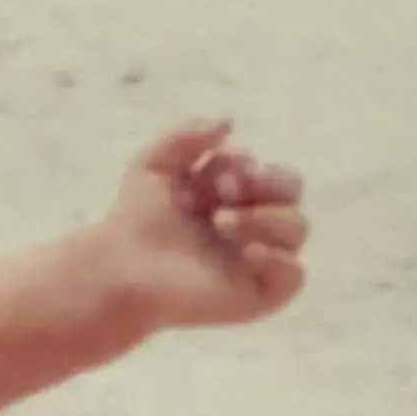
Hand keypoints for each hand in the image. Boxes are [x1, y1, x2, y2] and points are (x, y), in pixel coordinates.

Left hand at [103, 119, 307, 330]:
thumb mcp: (155, 163)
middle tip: (225, 189)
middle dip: (266, 183)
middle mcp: (254, 224)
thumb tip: (229, 122)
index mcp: (237, 194)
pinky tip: (247, 252)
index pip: (268, 170)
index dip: (247, 165)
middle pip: (292, 192)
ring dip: (264, 217)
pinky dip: (277, 258)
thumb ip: (188, 136)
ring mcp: (260, 259)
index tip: (213, 171)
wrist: (120, 266)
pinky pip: (294, 274)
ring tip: (221, 222)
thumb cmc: (137, 218)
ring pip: (296, 228)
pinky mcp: (261, 293)